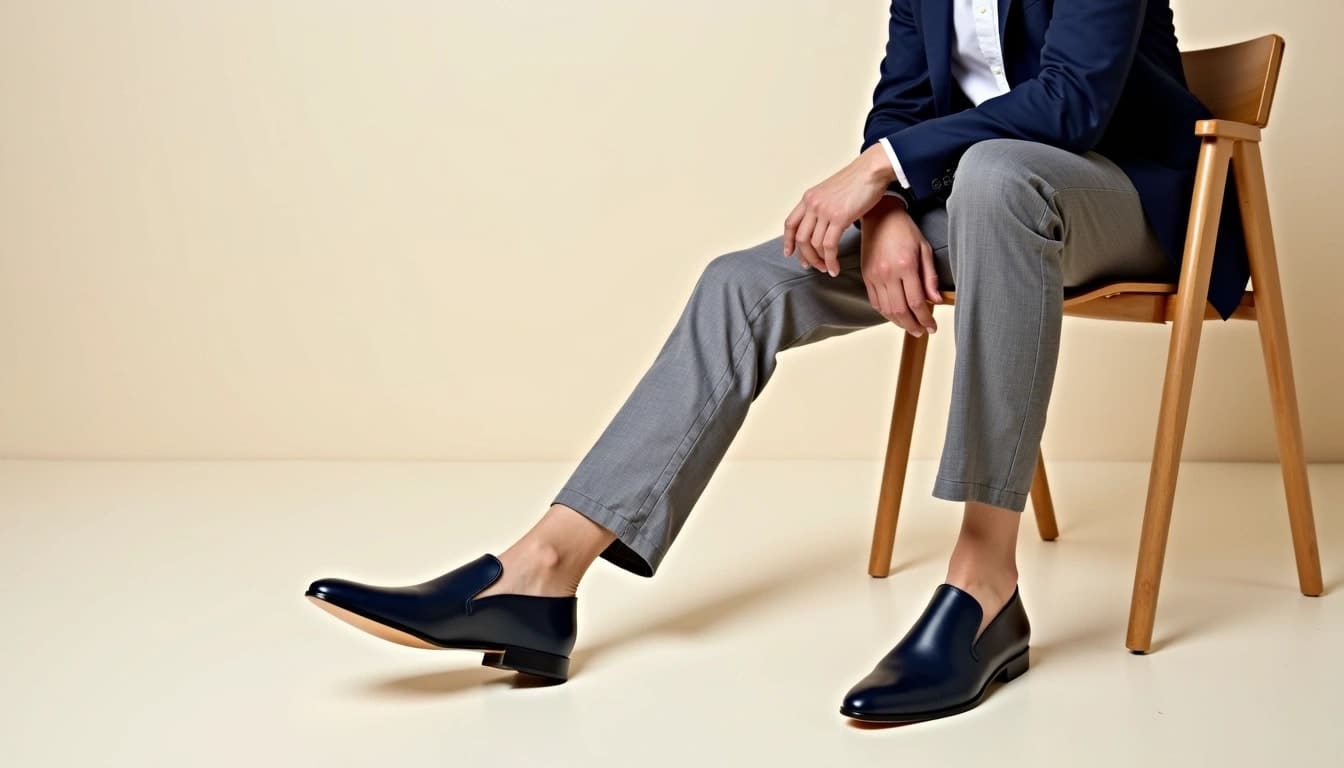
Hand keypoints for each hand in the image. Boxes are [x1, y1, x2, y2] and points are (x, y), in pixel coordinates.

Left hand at [783, 145, 896, 276]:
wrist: (871, 170)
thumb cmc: (857, 181)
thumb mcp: (831, 191)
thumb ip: (823, 207)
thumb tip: (822, 226)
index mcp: (809, 198)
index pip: (790, 223)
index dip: (788, 241)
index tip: (789, 253)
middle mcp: (813, 204)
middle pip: (800, 238)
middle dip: (806, 256)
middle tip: (813, 266)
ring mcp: (825, 211)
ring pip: (814, 245)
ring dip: (820, 261)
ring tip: (828, 268)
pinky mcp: (839, 218)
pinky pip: (829, 246)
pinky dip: (831, 260)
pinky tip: (835, 268)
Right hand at [859, 196, 942, 335]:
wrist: (880, 216)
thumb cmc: (905, 230)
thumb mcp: (924, 249)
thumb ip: (930, 277)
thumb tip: (936, 300)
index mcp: (905, 265)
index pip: (916, 301)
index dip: (925, 318)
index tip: (932, 326)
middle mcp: (887, 273)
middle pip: (900, 310)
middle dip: (912, 325)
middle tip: (922, 331)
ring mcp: (874, 276)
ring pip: (886, 310)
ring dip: (899, 322)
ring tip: (910, 327)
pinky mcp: (866, 276)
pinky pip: (875, 302)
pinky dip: (885, 313)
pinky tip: (895, 315)